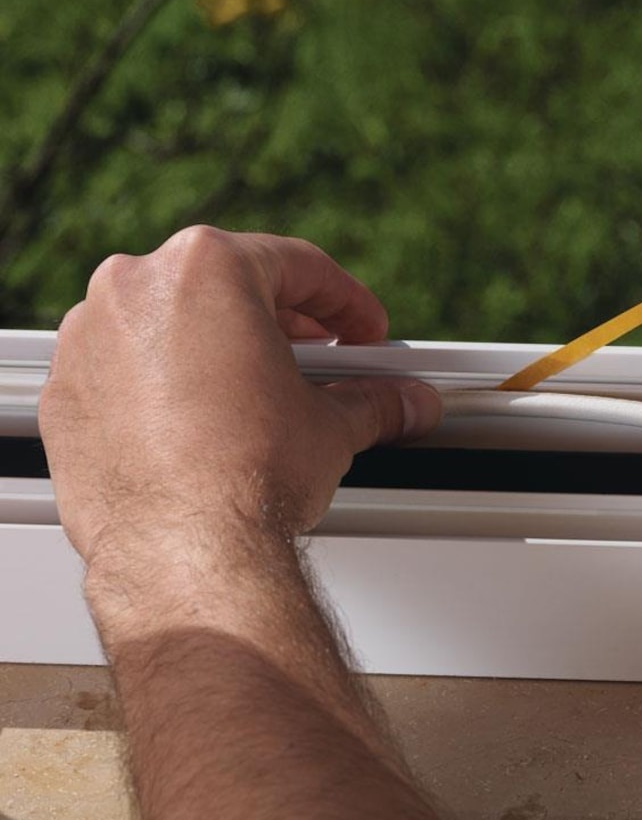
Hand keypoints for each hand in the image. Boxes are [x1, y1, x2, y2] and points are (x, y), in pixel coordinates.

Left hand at [39, 226, 440, 566]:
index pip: (296, 265)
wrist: (185, 554)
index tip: (360, 329)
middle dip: (281, 324)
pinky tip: (199, 425)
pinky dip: (161, 388)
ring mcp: (88, 341)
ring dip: (215, 351)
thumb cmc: (247, 477)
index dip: (344, 301)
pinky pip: (122, 373)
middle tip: (320, 360)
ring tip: (257, 395)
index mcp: (206, 270)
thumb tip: (402, 402)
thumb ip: (373, 400)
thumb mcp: (331, 425)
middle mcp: (134, 289)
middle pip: (225, 287)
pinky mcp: (61, 395)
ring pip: (166, 325)